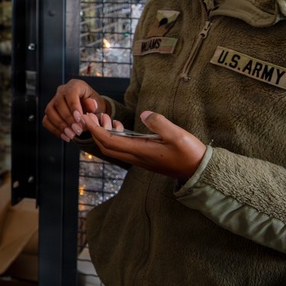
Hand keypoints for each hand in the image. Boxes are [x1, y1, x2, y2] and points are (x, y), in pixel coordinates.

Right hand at [42, 79, 103, 141]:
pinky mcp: (49, 112)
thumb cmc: (93, 106)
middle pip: (59, 103)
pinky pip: (46, 120)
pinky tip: (65, 136)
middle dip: (68, 119)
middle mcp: (62, 91)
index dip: (73, 106)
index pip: (71, 93)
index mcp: (75, 85)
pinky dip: (54, 130)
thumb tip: (92, 104)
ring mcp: (53, 101)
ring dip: (60, 125)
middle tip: (78, 130)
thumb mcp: (99, 104)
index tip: (79, 119)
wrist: (89, 112)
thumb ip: (96, 104)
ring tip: (71, 135)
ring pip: (50, 111)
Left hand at [81, 110, 205, 179]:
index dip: (95, 130)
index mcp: (142, 151)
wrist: (199, 171)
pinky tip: (119, 126)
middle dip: (95, 131)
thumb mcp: (178, 135)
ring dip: (104, 134)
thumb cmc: (190, 153)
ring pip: (114, 148)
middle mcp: (137, 157)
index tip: (86, 118)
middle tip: (89, 115)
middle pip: (107, 146)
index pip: (110, 141)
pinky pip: (123, 148)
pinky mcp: (145, 158)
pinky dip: (115, 137)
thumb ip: (160, 124)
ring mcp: (140, 159)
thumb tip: (145, 114)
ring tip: (104, 117)